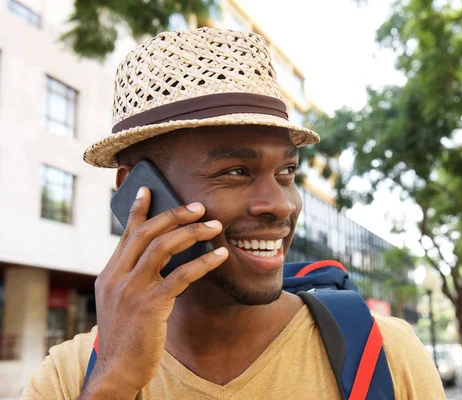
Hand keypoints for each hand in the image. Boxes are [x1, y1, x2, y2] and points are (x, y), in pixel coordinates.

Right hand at [82, 187, 227, 398]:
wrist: (116, 371)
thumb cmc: (126, 337)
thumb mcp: (120, 303)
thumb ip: (133, 279)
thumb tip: (155, 258)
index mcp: (109, 274)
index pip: (126, 234)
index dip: (138, 210)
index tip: (148, 189)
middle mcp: (117, 277)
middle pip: (146, 233)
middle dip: (174, 215)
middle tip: (199, 206)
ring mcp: (131, 290)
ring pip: (162, 247)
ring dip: (191, 232)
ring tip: (215, 225)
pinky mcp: (149, 305)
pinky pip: (180, 275)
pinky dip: (203, 261)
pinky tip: (220, 255)